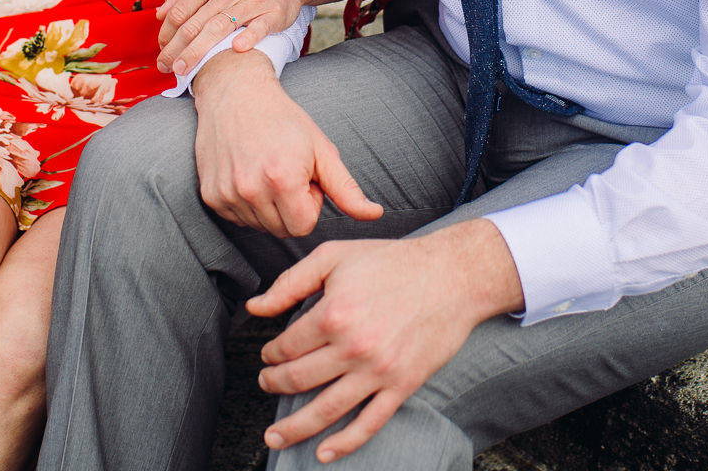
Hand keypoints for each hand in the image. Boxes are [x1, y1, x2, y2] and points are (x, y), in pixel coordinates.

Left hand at [159, 0, 321, 76]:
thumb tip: (161, 13)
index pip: (180, 10)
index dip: (167, 33)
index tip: (162, 49)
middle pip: (194, 23)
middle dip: (175, 48)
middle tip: (164, 66)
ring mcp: (251, 1)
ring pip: (219, 28)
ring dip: (197, 51)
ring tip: (183, 68)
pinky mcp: (273, 12)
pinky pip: (259, 27)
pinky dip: (248, 37)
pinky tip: (236, 49)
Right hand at [192, 50, 382, 236]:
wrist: (236, 93)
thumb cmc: (284, 119)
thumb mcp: (321, 149)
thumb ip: (347, 189)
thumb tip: (375, 215)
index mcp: (282, 179)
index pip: (304, 226)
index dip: (310, 203)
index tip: (304, 177)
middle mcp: (250, 189)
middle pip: (282, 230)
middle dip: (291, 207)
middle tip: (287, 172)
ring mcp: (226, 194)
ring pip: (260, 226)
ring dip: (269, 206)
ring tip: (267, 170)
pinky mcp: (210, 195)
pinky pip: (238, 218)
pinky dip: (247, 203)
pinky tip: (248, 173)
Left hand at [246, 220, 524, 462]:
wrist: (452, 276)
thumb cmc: (392, 262)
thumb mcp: (335, 257)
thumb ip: (290, 282)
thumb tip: (255, 307)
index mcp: (333, 314)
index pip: (286, 347)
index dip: (271, 353)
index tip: (269, 354)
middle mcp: (353, 348)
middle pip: (298, 380)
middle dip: (274, 385)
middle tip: (266, 383)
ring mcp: (378, 372)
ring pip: (325, 411)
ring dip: (294, 428)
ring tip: (274, 436)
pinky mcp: (402, 386)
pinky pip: (369, 423)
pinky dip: (344, 444)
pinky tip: (323, 453)